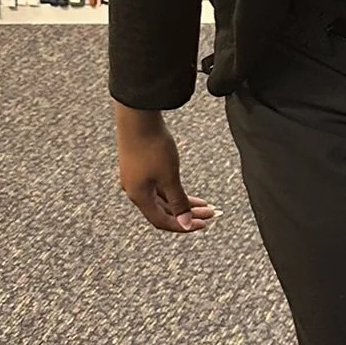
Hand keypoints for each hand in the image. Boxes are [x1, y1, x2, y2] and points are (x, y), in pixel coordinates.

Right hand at [115, 105, 216, 234]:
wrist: (137, 118)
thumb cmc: (152, 147)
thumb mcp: (170, 177)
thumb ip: (179, 201)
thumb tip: (185, 223)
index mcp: (138, 196)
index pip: (161, 222)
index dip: (183, 226)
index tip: (203, 224)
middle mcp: (135, 190)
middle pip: (164, 211)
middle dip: (188, 214)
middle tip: (210, 214)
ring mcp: (137, 178)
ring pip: (163, 198)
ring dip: (184, 203)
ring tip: (205, 205)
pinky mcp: (140, 167)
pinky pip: (159, 187)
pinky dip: (175, 191)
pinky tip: (187, 191)